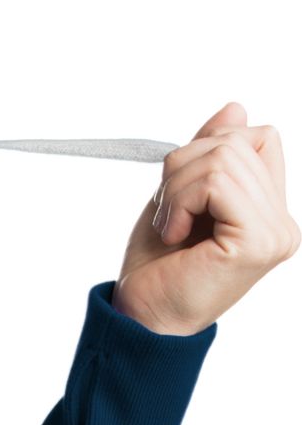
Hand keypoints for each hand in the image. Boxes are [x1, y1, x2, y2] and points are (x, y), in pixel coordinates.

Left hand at [112, 102, 298, 334]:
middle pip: (239, 141)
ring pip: (224, 158)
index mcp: (270, 211)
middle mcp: (282, 223)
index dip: (211, 146)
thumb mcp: (181, 194)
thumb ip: (210, 154)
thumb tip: (236, 107)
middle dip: (184, 165)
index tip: (182, 191)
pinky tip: (174, 234)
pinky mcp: (256, 242)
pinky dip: (181, 201)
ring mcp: (275, 234)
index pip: (260, 138)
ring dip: (176, 187)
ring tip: (170, 226)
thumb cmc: (158, 266)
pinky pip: (216, 183)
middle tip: (168, 212)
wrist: (142, 316)